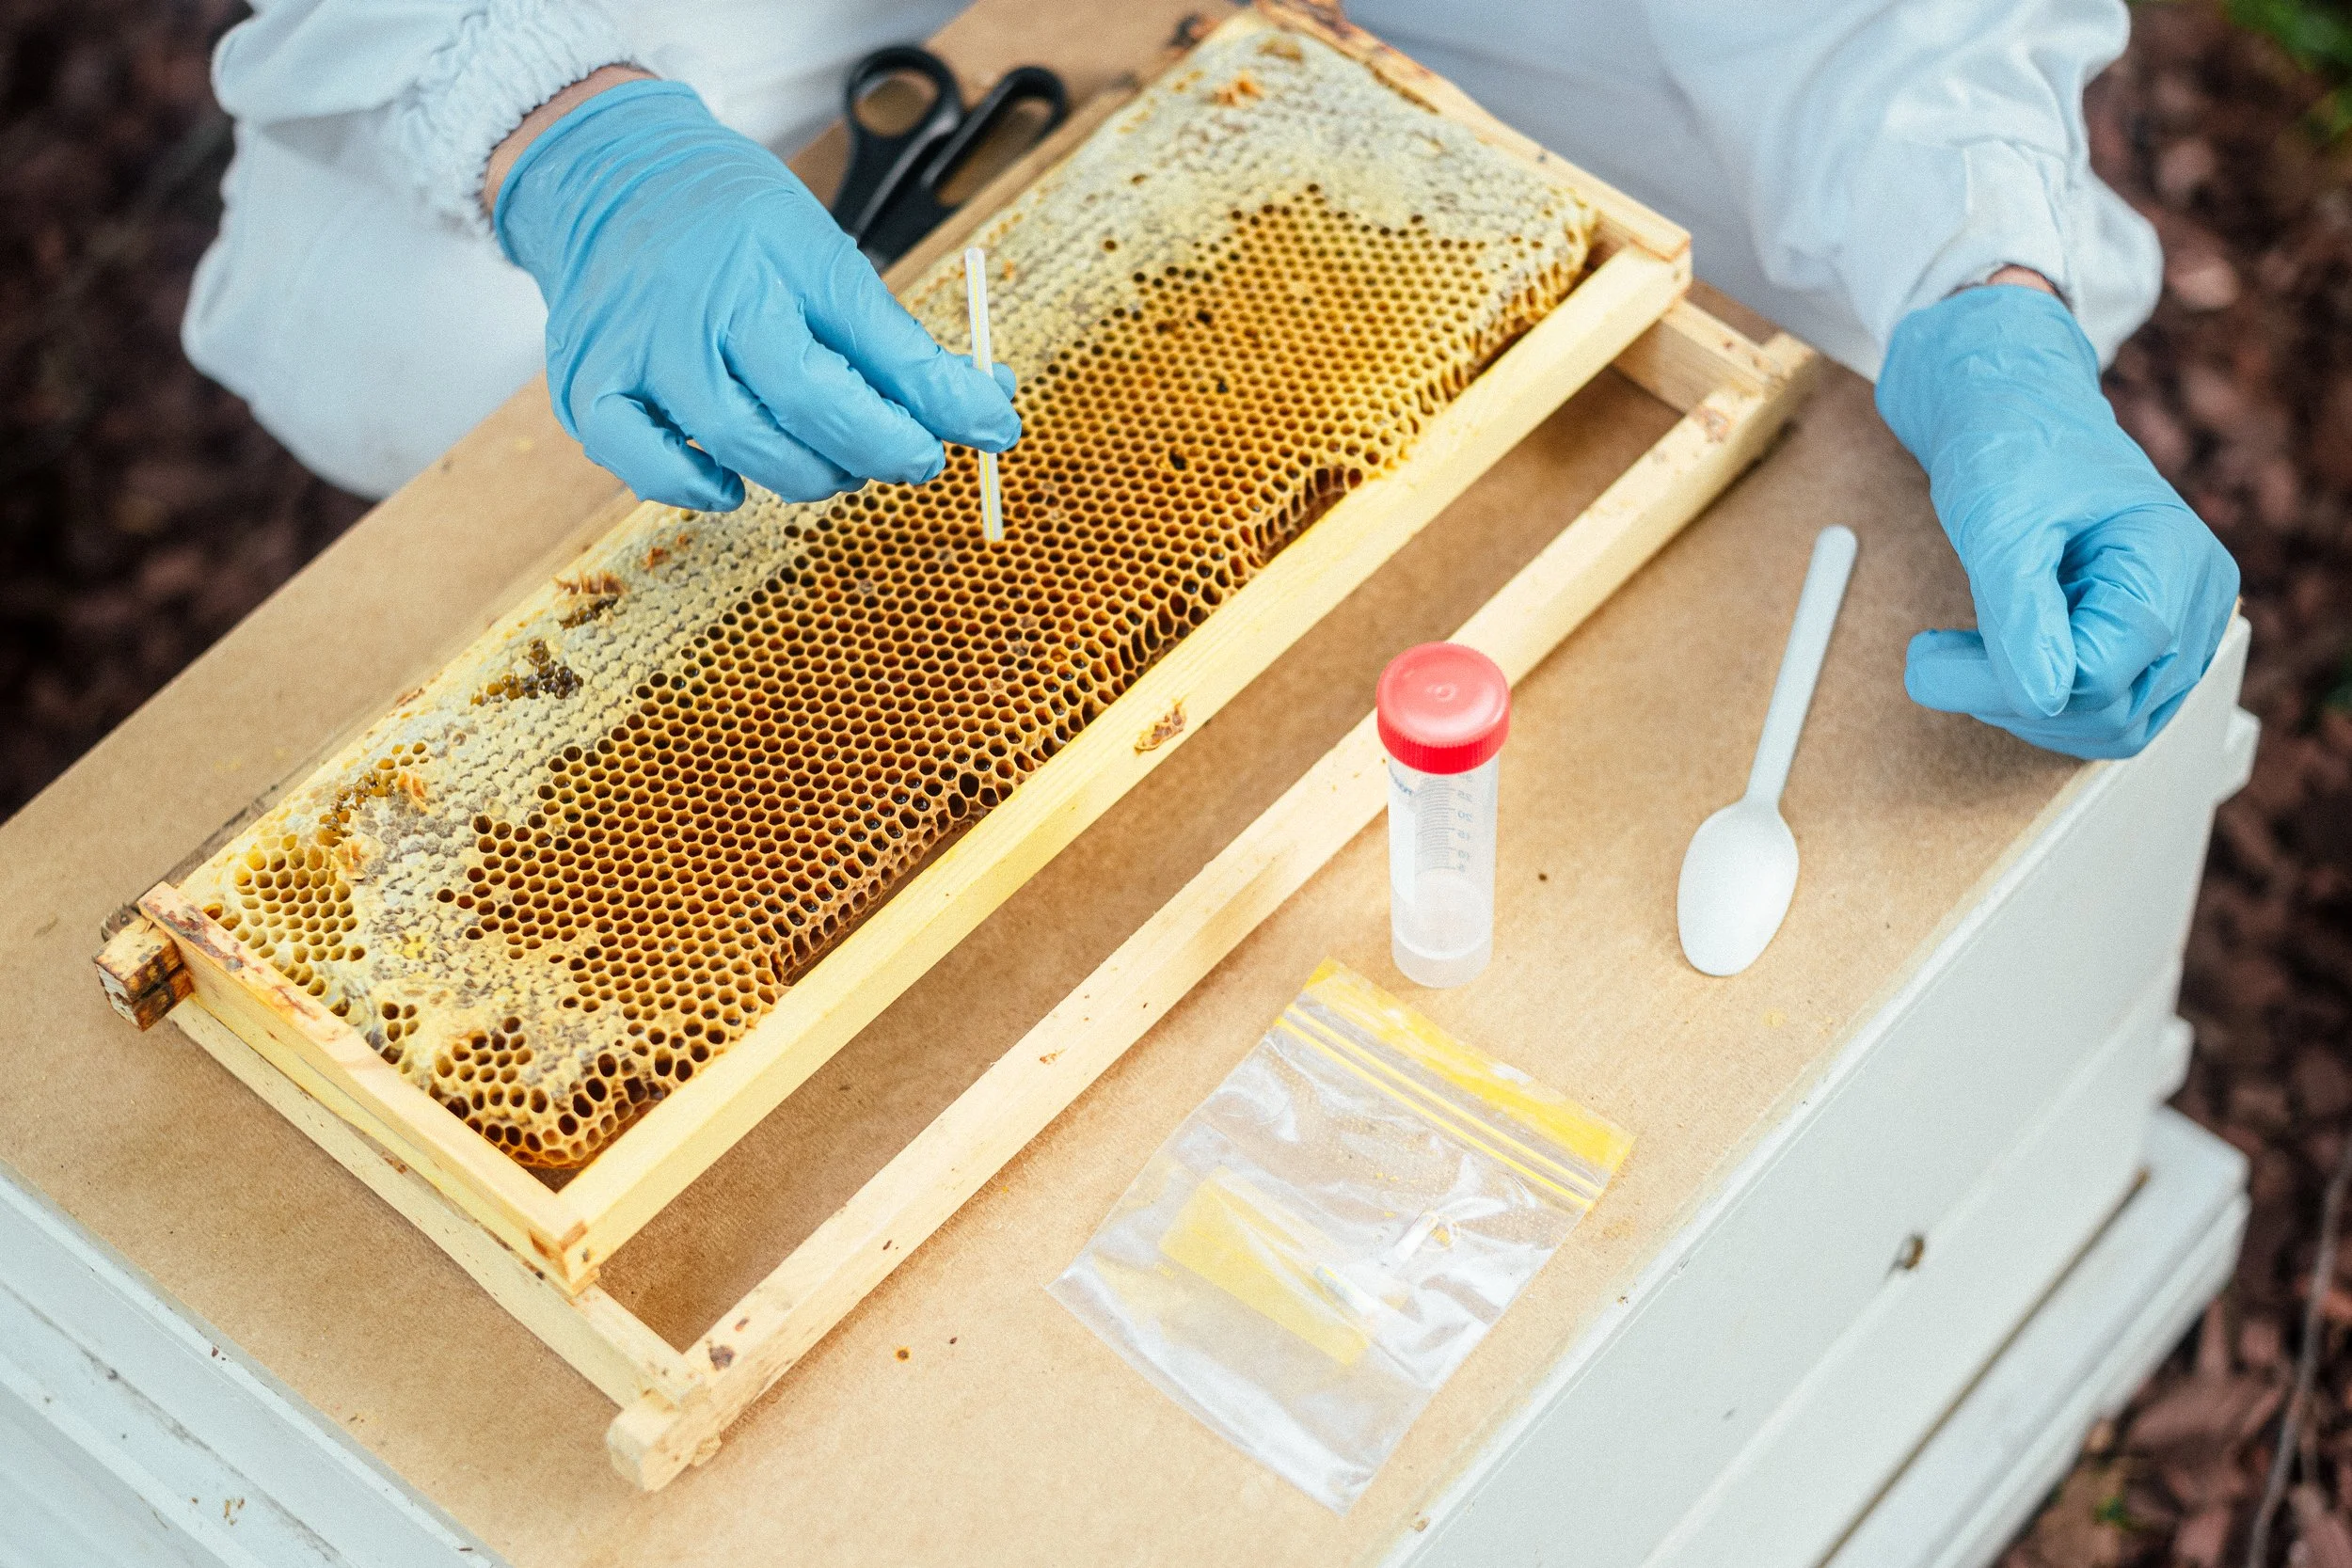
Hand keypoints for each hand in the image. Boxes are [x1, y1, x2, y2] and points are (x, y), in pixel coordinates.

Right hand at [490, 77, 1018, 511]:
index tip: (991, 429)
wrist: (611, 174)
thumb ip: (895, 342)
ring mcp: (639, 348)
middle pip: (808, 407)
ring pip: (741, 446)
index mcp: (771, 261)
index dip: (938, 406)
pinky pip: (647, 467)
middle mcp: (703, 303)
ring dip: (807, 474)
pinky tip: (732, 482)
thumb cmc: (735, 226)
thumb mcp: (823, 255)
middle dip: (879, 448)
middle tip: (906, 453)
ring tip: (831, 459)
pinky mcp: (589, 386)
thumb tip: (987, 409)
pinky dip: (698, 488)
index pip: (872, 352)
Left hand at [1875, 281, 2237, 759]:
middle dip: (2013, 702)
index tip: (1931, 658)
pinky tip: (1993, 657)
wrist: (2013, 411)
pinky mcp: (2145, 645)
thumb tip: (2043, 697)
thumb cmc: (2011, 447)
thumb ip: (2021, 614)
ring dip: (2021, 709)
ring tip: (1960, 655)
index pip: (2103, 674)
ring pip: (2108, 724)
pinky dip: (2037, 698)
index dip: (2012, 685)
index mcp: (2174, 563)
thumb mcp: (2000, 524)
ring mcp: (2177, 629)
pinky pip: (2100, 706)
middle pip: (2114, 713)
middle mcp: (2195, 603)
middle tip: (1936, 659)